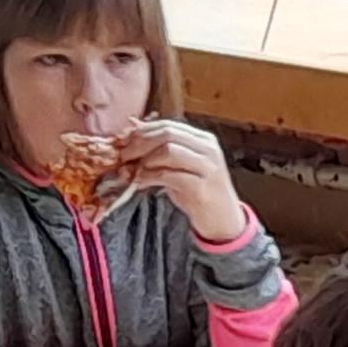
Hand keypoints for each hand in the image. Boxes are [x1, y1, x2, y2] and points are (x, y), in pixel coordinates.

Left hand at [121, 119, 245, 243]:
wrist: (223, 221)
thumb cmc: (199, 193)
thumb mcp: (184, 167)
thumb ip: (165, 152)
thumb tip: (132, 139)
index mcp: (204, 140)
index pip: (168, 125)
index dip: (143, 131)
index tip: (124, 142)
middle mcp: (208, 149)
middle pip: (167, 133)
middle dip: (140, 143)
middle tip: (123, 156)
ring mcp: (207, 168)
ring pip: (169, 150)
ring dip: (145, 160)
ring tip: (133, 171)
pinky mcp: (201, 188)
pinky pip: (169, 175)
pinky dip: (150, 177)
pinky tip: (140, 183)